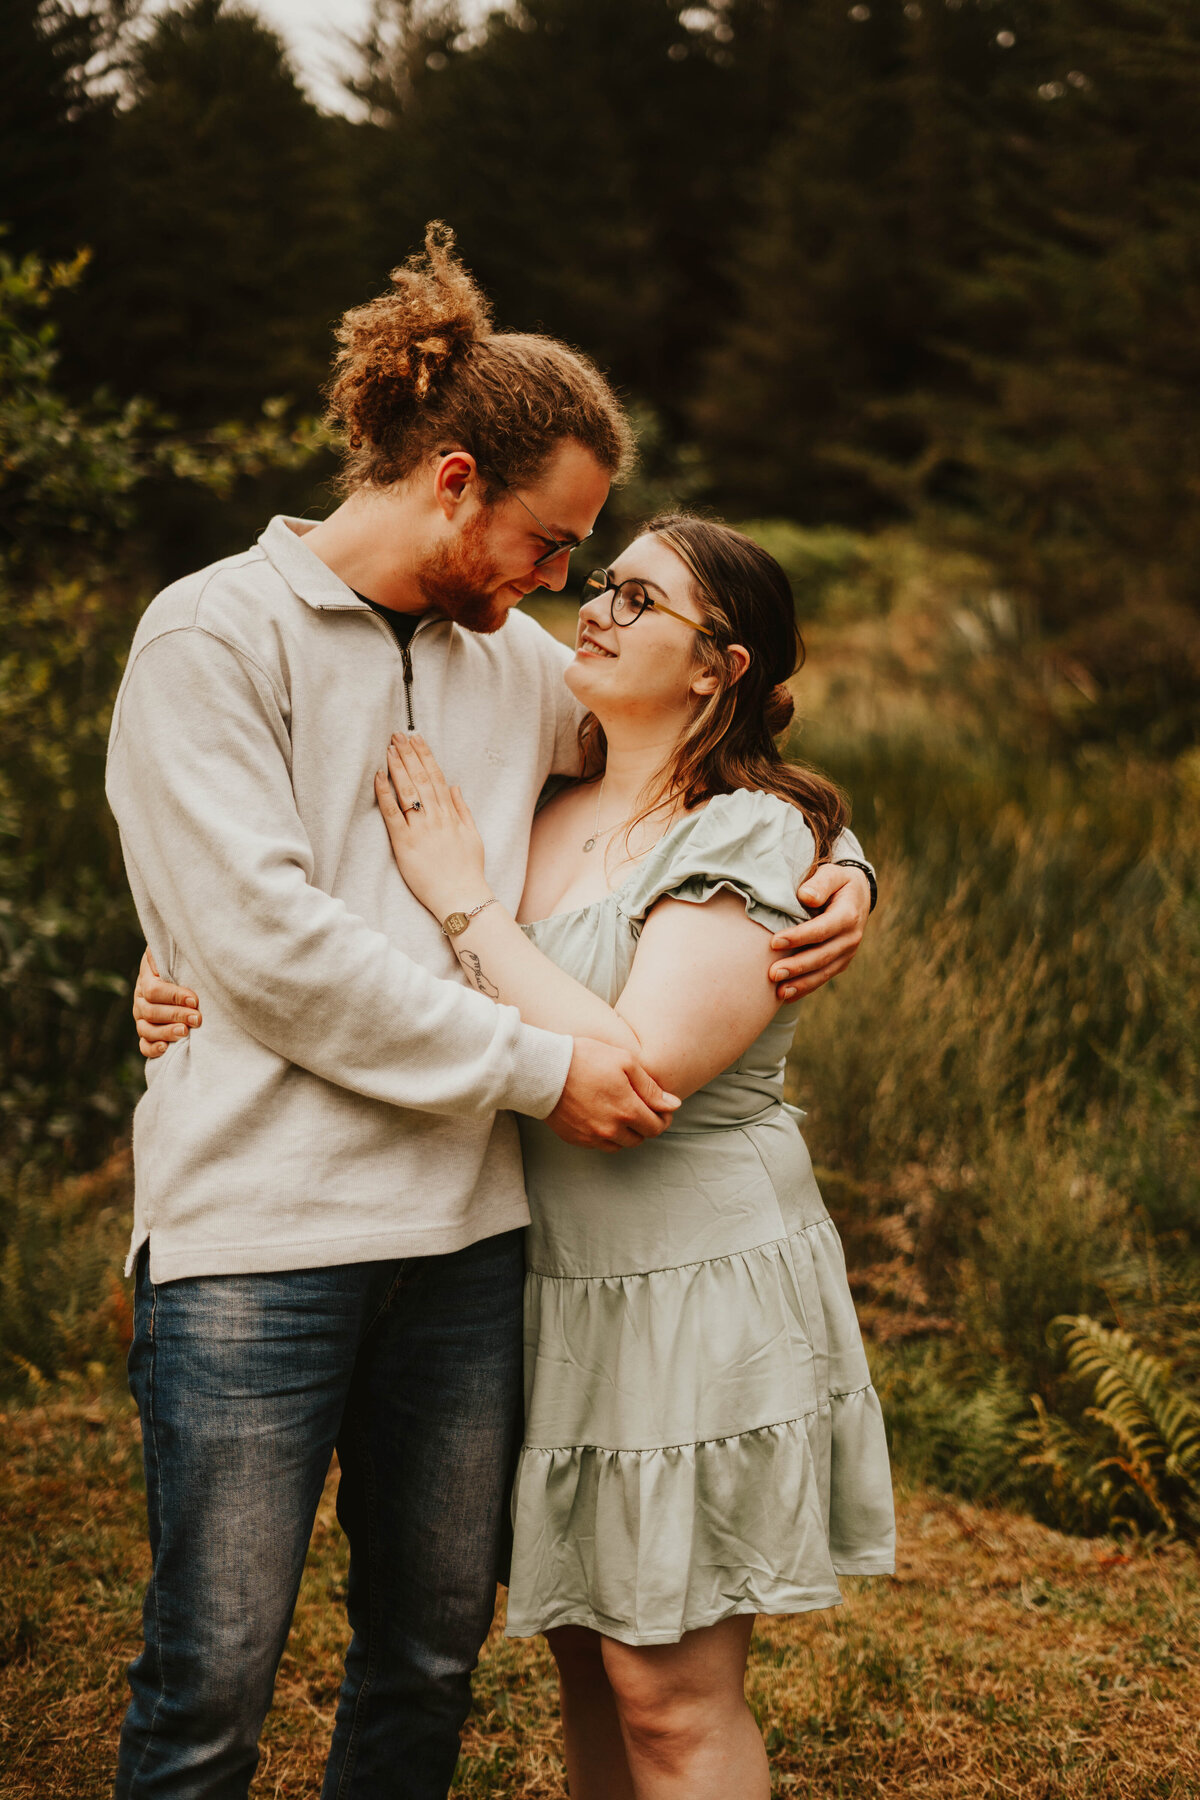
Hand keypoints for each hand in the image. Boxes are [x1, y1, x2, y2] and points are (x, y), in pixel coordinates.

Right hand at [133, 948, 201, 1057]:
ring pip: (146, 1029)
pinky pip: (144, 1045)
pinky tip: (166, 1047)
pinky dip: (153, 1048)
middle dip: (176, 1015)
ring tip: (184, 1033)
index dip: (173, 996)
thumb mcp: (173, 952)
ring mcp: (142, 1018)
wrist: (178, 975)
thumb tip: (185, 945)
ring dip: (166, 1032)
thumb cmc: (180, 963)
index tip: (194, 1000)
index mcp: (146, 979)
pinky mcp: (147, 1033)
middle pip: (151, 1011)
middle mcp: (140, 999)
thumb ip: (174, 952)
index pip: (154, 990)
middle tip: (197, 1019)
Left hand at [375, 732, 487, 919]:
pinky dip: (385, 793)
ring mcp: (420, 829)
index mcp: (451, 814)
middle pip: (420, 778)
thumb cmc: (467, 870)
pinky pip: (393, 813)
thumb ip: (463, 810)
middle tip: (397, 735)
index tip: (416, 739)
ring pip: (407, 790)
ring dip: (397, 766)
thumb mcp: (472, 836)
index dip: (425, 756)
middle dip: (409, 754)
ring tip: (389, 748)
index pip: (436, 777)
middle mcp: (436, 817)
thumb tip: (455, 787)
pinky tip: (379, 777)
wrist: (462, 896)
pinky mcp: (404, 843)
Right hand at [546, 1037, 680, 1151]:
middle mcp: (612, 1129)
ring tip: (621, 1112)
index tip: (660, 1106)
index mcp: (628, 1110)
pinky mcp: (576, 1139)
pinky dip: (607, 1135)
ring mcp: (592, 1136)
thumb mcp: (625, 1062)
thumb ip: (650, 1087)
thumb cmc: (585, 1058)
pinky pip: (600, 1145)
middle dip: (646, 1124)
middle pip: (640, 1138)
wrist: (544, 1069)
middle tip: (641, 1107)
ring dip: (627, 1132)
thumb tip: (673, 1105)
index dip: (663, 1117)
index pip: (657, 1126)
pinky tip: (602, 1116)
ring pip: (621, 1144)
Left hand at [768, 863, 871, 1000]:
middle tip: (772, 973)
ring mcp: (847, 953)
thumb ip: (820, 883)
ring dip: (801, 984)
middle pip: (822, 956)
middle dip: (797, 967)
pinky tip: (786, 996)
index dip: (799, 937)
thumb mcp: (833, 873)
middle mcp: (851, 938)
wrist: (858, 895)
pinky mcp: (841, 962)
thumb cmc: (838, 882)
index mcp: (848, 915)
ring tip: (778, 992)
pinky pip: (823, 978)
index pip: (822, 929)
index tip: (774, 942)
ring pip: (823, 972)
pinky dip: (805, 988)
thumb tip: (806, 896)